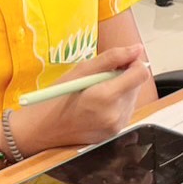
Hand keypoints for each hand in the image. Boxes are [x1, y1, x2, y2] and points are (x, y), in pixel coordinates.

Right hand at [11, 46, 149, 151]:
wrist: (41, 130)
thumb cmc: (56, 98)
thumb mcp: (81, 70)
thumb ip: (112, 58)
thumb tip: (137, 49)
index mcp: (106, 97)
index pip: (141, 74)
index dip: (134, 62)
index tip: (121, 61)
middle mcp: (115, 115)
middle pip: (137, 85)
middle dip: (124, 76)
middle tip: (100, 77)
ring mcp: (116, 128)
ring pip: (132, 97)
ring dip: (121, 89)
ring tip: (96, 91)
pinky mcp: (114, 134)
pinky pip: (125, 111)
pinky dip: (116, 103)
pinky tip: (98, 104)